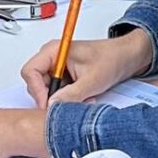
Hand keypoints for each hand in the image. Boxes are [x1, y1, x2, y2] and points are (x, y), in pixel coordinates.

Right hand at [21, 28, 153, 108]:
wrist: (127, 57)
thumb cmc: (112, 58)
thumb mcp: (92, 80)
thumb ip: (71, 94)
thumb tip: (53, 106)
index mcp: (54, 51)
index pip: (30, 72)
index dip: (36, 90)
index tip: (47, 104)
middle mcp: (52, 58)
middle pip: (36, 83)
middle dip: (51, 97)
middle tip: (67, 104)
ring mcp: (58, 68)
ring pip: (47, 90)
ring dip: (62, 99)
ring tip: (81, 99)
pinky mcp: (64, 76)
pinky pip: (57, 92)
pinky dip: (68, 98)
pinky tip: (82, 98)